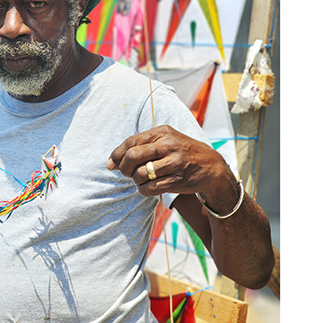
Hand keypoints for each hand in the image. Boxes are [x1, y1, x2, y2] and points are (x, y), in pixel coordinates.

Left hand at [106, 125, 234, 200]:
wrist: (211, 166)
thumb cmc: (182, 152)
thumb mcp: (167, 139)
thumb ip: (142, 145)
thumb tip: (113, 161)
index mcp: (163, 132)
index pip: (131, 142)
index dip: (117, 154)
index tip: (112, 164)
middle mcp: (168, 146)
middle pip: (132, 157)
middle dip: (124, 168)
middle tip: (127, 173)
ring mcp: (174, 163)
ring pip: (140, 174)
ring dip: (135, 180)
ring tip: (140, 180)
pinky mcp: (177, 180)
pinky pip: (150, 188)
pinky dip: (143, 190)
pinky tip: (147, 187)